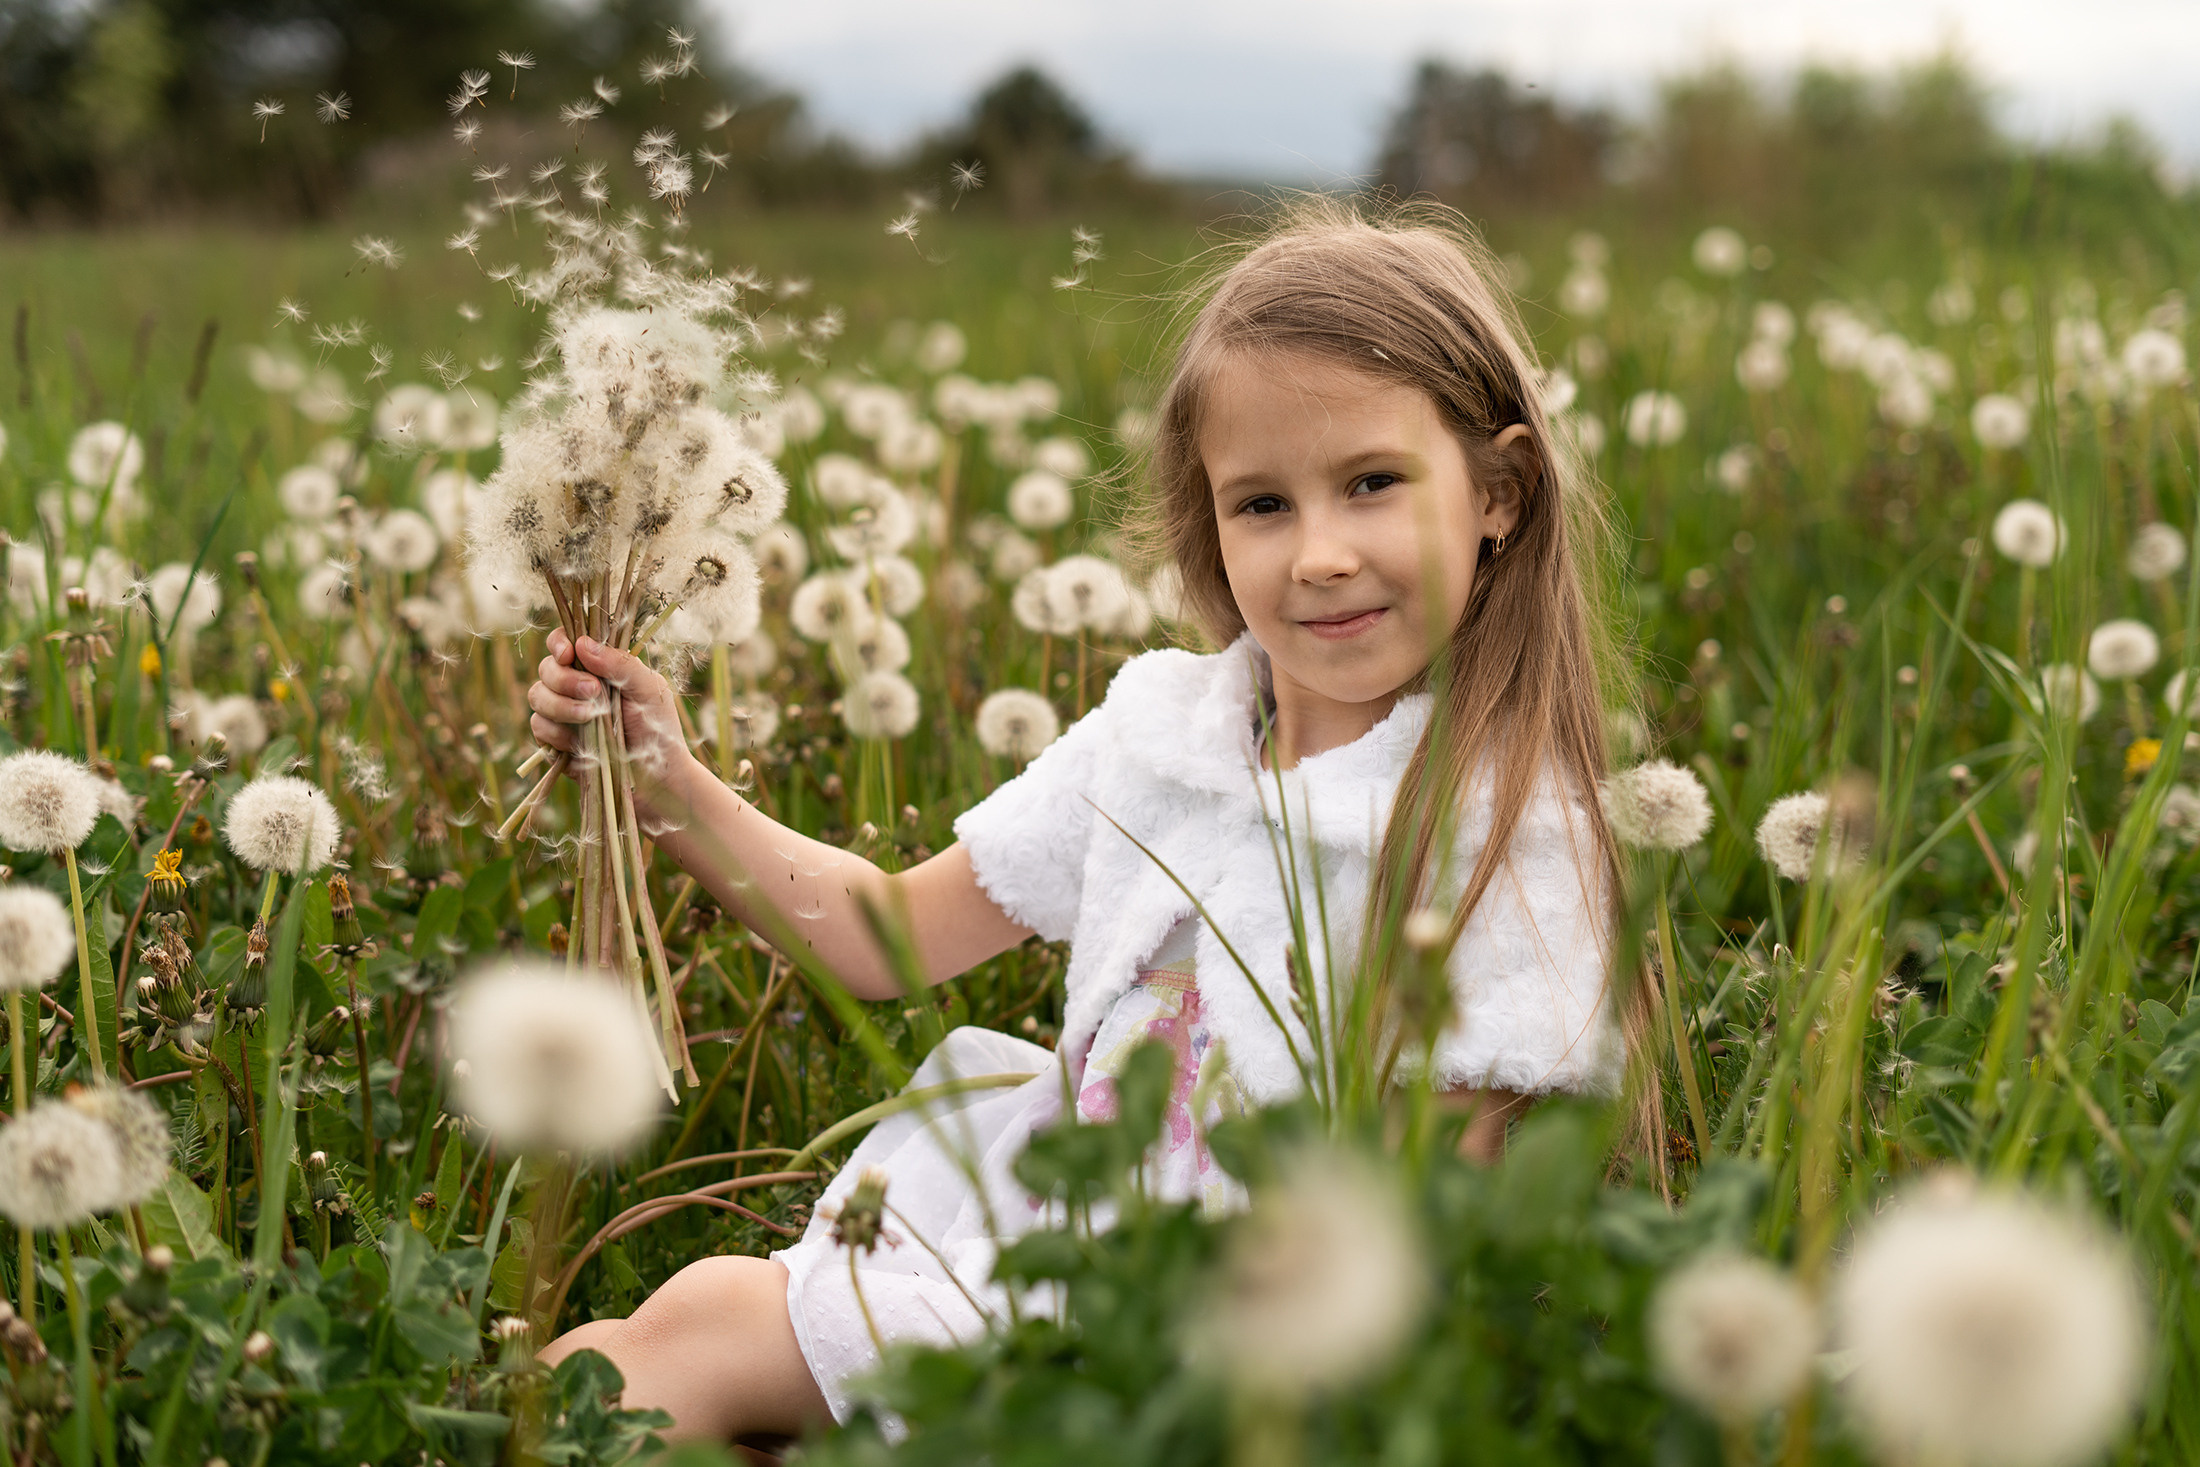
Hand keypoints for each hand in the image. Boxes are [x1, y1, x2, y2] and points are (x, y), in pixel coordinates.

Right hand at [528, 631, 694, 818]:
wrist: (655, 778)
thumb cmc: (658, 729)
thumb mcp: (648, 689)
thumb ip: (620, 663)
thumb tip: (582, 643)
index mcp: (598, 667)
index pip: (565, 643)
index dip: (559, 643)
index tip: (569, 654)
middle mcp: (576, 686)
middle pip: (547, 668)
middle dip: (566, 678)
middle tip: (594, 692)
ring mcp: (562, 713)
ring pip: (537, 695)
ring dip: (562, 704)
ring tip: (592, 716)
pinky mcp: (555, 741)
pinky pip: (539, 726)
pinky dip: (558, 731)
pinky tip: (581, 741)